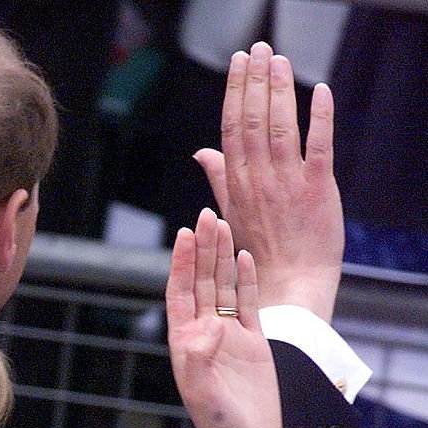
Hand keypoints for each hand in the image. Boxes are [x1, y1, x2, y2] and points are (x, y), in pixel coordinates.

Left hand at [166, 207, 280, 427]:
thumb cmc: (219, 426)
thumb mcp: (202, 394)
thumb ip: (199, 360)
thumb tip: (207, 327)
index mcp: (185, 343)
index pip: (180, 294)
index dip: (181, 264)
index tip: (184, 234)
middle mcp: (204, 335)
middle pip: (202, 283)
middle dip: (202, 250)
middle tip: (207, 214)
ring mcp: (230, 337)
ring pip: (224, 288)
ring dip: (222, 257)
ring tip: (223, 224)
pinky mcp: (254, 344)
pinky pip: (249, 304)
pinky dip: (246, 280)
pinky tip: (245, 256)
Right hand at [194, 42, 343, 322]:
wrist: (289, 285)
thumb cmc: (259, 254)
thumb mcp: (231, 214)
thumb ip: (220, 177)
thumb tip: (201, 152)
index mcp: (237, 184)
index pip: (232, 128)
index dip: (235, 91)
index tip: (239, 63)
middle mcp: (259, 180)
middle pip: (254, 120)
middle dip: (256, 80)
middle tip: (260, 48)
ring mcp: (288, 184)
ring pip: (281, 127)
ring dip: (281, 89)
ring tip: (279, 59)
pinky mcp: (317, 189)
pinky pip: (319, 146)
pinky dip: (320, 117)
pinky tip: (320, 91)